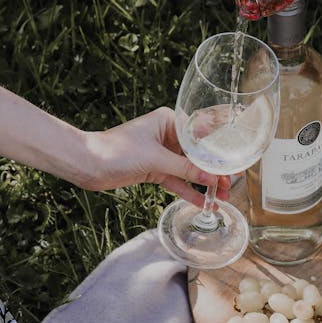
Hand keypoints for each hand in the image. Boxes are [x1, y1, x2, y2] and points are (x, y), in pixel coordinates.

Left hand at [0, 74, 229, 207]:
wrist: (88, 164)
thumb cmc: (116, 151)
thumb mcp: (156, 159)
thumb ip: (186, 168)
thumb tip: (212, 177)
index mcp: (169, 120)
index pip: (202, 134)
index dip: (219, 150)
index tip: (234, 162)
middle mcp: (168, 135)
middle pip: (198, 153)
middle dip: (214, 170)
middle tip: (231, 183)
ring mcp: (162, 153)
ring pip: (190, 169)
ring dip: (204, 183)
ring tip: (222, 196)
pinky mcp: (155, 170)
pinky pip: (177, 180)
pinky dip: (188, 190)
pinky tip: (203, 202)